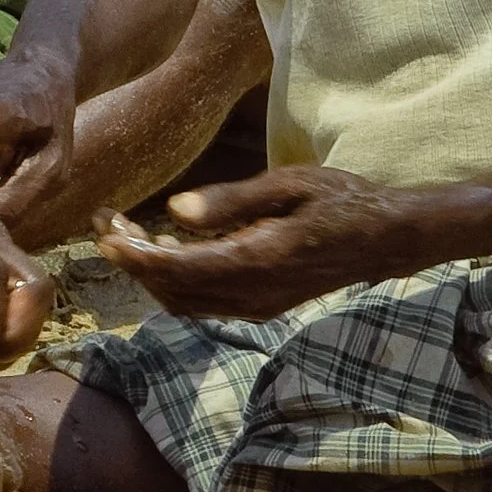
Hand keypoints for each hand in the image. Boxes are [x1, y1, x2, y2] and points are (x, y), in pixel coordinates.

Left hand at [98, 166, 420, 319]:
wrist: (385, 240)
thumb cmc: (341, 201)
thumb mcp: (290, 184)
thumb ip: (232, 201)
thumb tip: (176, 210)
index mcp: (258, 261)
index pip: (178, 269)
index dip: (134, 255)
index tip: (106, 230)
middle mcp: (253, 294)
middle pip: (172, 290)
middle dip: (132, 261)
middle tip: (107, 223)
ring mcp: (257, 305)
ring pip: (183, 302)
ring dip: (149, 273)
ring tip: (128, 233)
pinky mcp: (260, 306)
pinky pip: (203, 303)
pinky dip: (174, 280)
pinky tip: (167, 247)